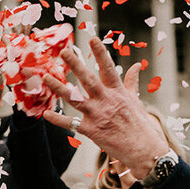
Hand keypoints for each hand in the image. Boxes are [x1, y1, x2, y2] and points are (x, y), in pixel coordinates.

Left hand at [42, 38, 166, 180]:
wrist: (143, 149)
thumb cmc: (139, 124)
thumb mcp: (136, 100)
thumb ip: (132, 82)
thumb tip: (137, 65)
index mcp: (118, 92)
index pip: (108, 68)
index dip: (100, 53)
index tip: (92, 39)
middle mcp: (106, 101)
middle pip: (88, 80)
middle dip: (76, 64)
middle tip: (64, 51)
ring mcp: (98, 115)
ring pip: (75, 98)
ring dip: (59, 87)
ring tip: (46, 77)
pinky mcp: (91, 130)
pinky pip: (71, 123)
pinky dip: (58, 119)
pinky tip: (46, 113)